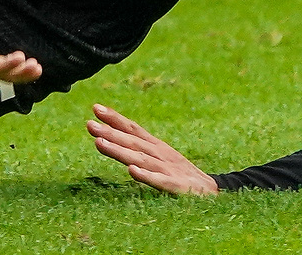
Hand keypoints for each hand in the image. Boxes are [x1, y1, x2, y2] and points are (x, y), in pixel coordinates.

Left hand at [87, 103, 217, 195]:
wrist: (213, 193)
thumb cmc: (180, 173)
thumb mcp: (159, 156)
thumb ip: (137, 148)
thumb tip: (110, 136)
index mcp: (156, 146)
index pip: (133, 129)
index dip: (115, 119)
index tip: (95, 108)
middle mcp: (160, 154)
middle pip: (132, 142)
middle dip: (109, 132)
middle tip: (89, 124)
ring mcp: (169, 170)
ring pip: (140, 159)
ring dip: (119, 151)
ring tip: (99, 143)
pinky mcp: (178, 187)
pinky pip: (160, 182)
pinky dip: (147, 177)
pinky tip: (132, 172)